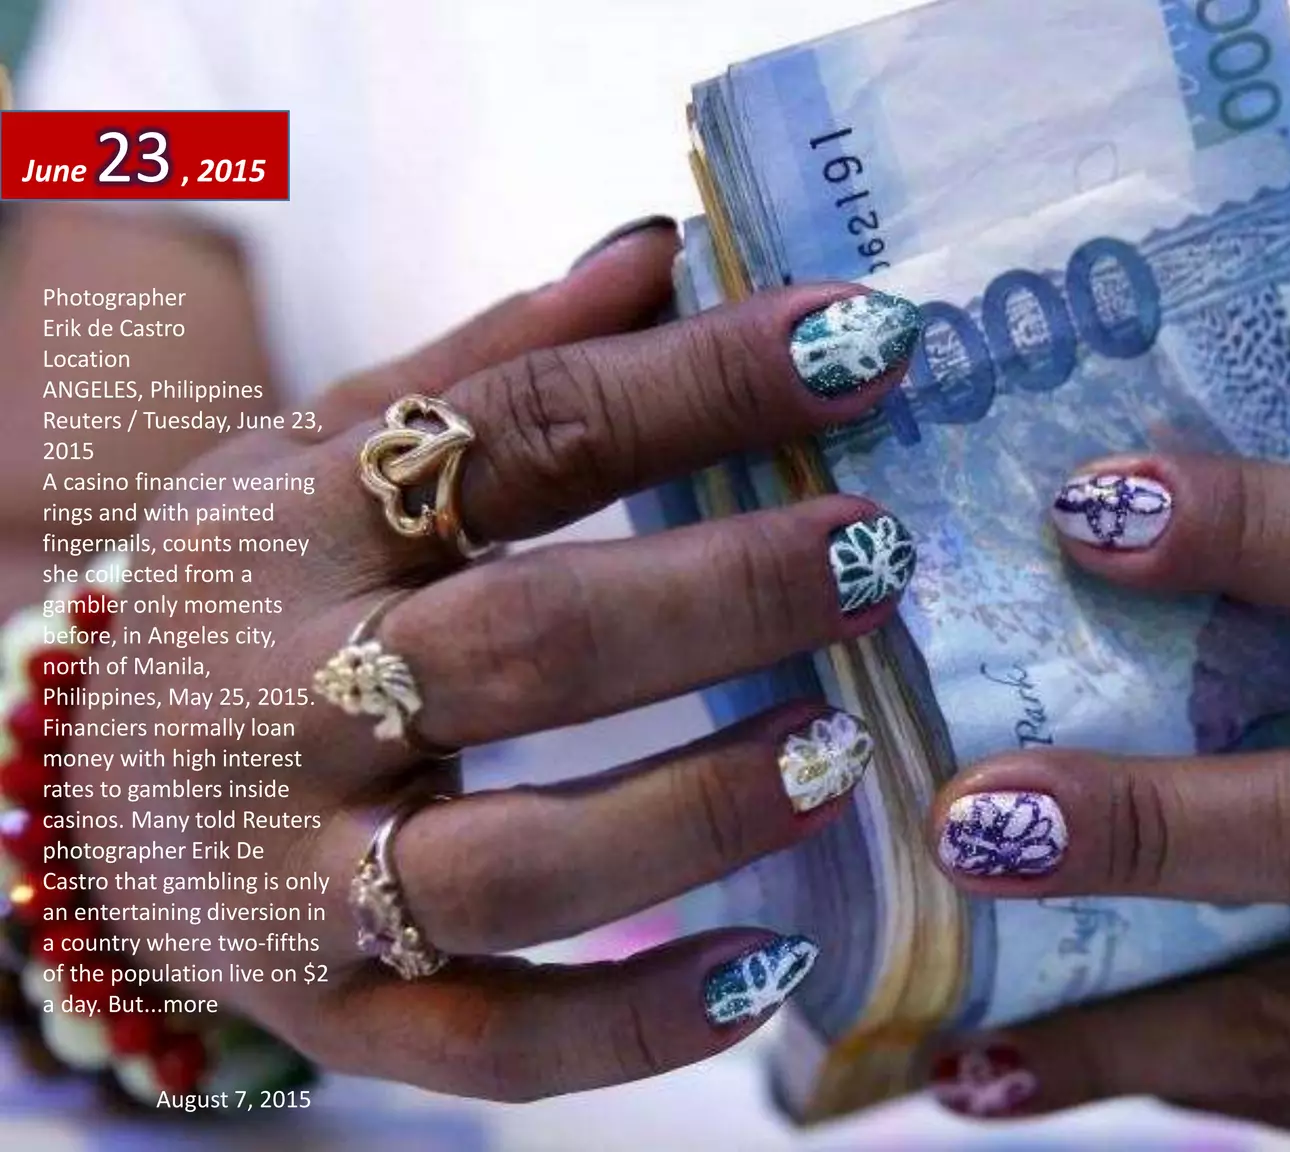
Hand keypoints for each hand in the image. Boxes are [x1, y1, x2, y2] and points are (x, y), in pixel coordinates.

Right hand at [50, 219, 925, 1099]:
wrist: (65, 807)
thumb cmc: (251, 604)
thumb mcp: (319, 453)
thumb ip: (488, 359)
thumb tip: (666, 247)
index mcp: (294, 527)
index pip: (519, 427)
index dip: (703, 379)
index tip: (869, 339)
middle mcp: (286, 700)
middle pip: (524, 643)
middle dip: (720, 595)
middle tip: (882, 554)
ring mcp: (307, 877)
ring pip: (513, 862)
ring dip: (693, 808)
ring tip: (846, 749)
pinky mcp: (344, 1015)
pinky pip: (498, 1043)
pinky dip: (640, 1024)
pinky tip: (772, 969)